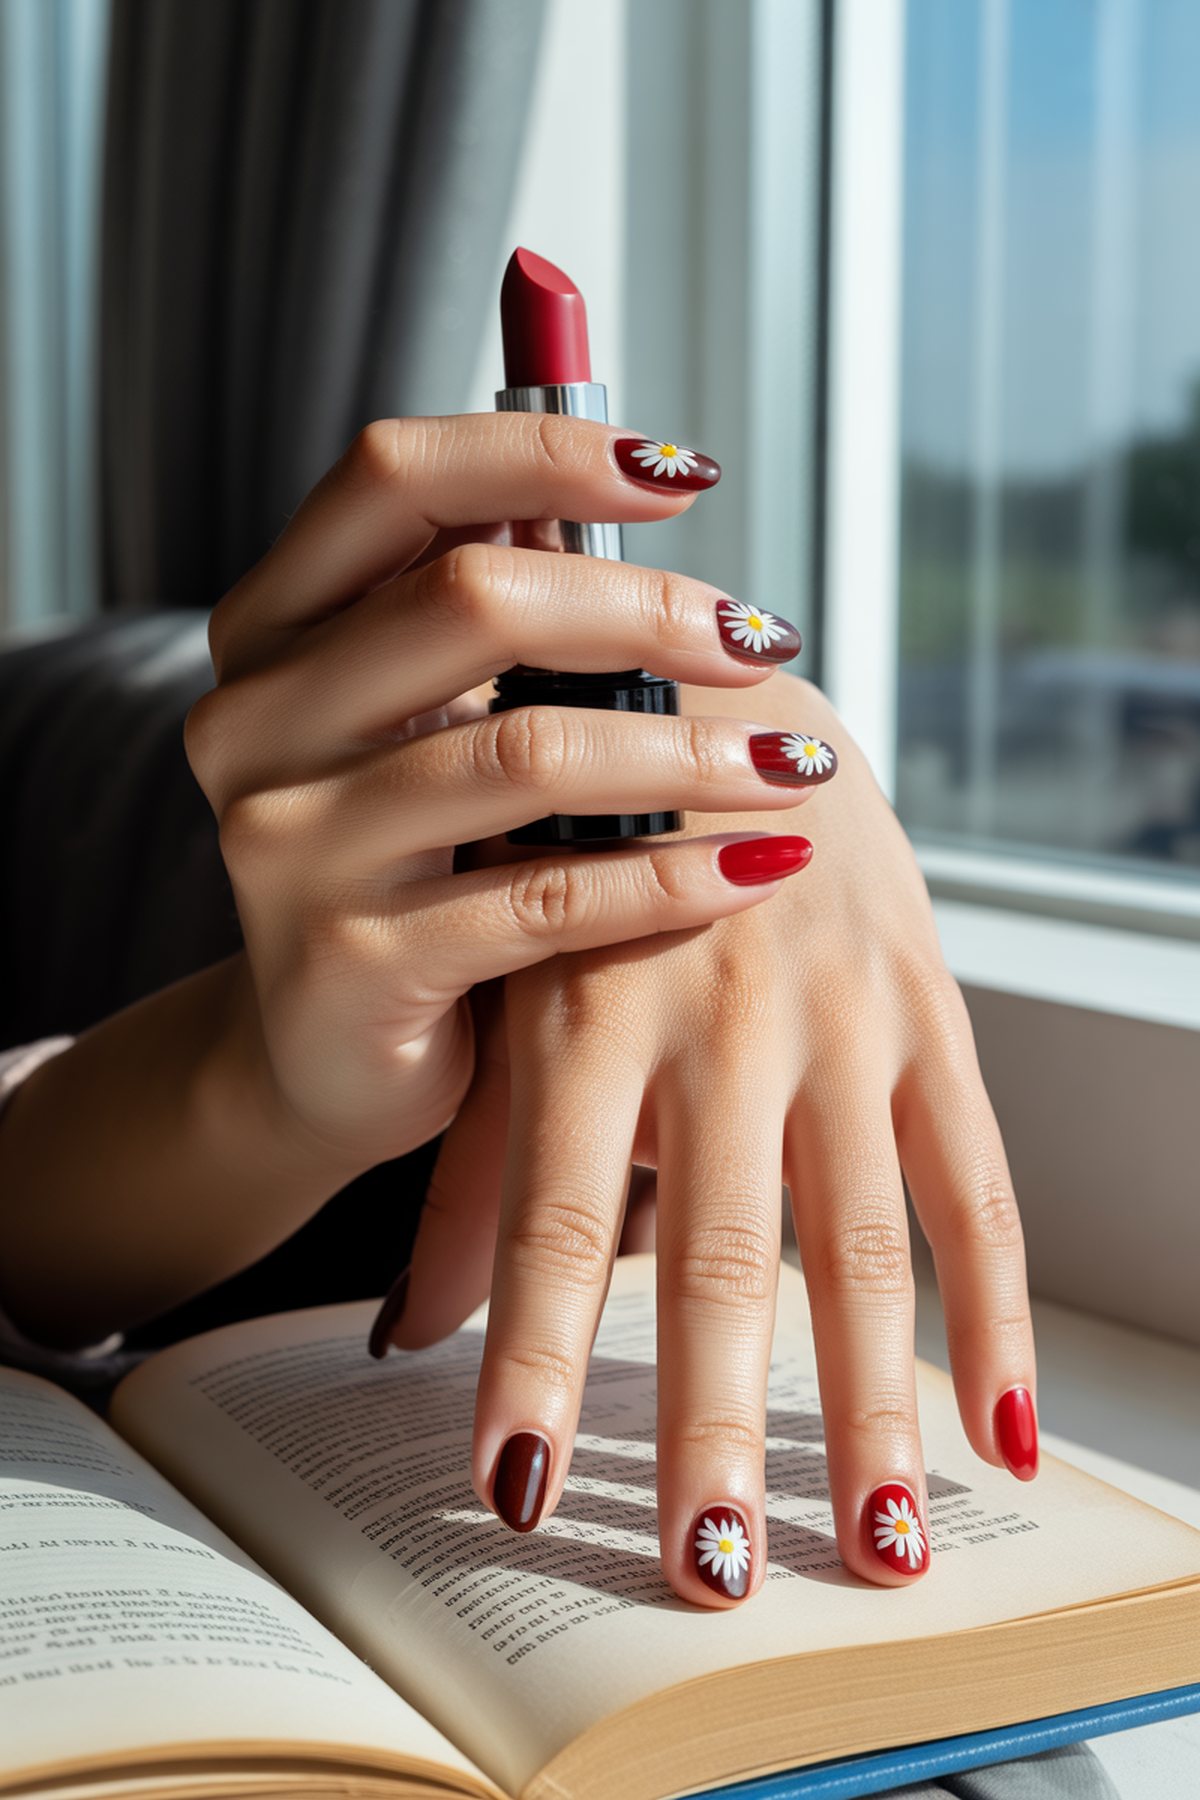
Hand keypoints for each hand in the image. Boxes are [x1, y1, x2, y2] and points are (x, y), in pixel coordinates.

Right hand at [0, 412, 826, 1343]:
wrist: (324, 1054)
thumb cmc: (407, 865)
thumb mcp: (424, 723)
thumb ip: (487, 619)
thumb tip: (634, 490)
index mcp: (273, 628)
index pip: (394, 478)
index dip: (545, 452)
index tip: (683, 475)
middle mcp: (256, 720)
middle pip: (470, 601)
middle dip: (649, 611)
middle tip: (763, 641)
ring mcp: (287, 845)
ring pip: (526, 754)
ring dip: (689, 754)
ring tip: (795, 765)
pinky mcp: (349, 963)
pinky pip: (547, 897)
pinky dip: (670, 877)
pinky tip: (755, 866)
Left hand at [391, 672, 1035, 1604]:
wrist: (708, 692)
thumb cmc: (581, 860)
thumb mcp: (507, 992)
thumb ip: (468, 1164)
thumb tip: (402, 1334)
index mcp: (586, 1010)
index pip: (555, 1217)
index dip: (534, 1356)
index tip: (518, 1491)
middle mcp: (714, 1016)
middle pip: (715, 1250)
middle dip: (712, 1418)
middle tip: (708, 1569)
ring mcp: (836, 1016)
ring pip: (861, 1235)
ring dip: (873, 1403)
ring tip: (880, 1545)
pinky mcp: (926, 1011)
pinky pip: (974, 1174)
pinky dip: (998, 1307)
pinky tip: (1004, 1431)